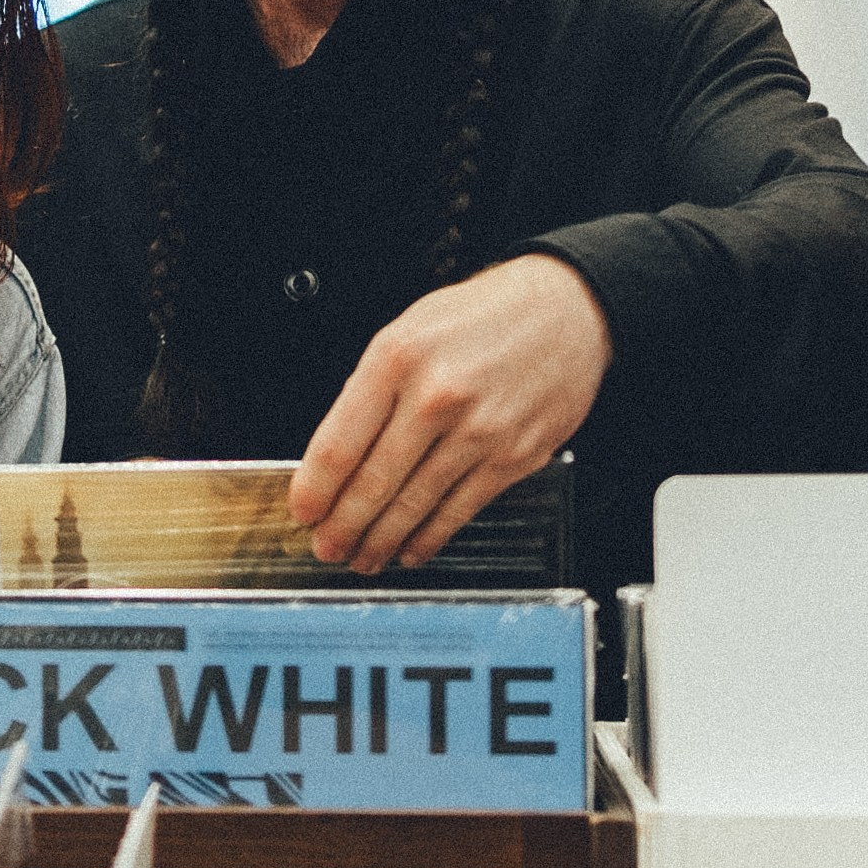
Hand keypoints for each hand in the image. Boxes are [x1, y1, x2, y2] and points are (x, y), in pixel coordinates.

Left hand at [286, 254, 611, 573]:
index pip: (340, 442)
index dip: (315, 489)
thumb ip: (371, 388)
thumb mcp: (409, 329)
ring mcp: (477, 431)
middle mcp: (436, 396)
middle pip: (374, 482)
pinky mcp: (512, 457)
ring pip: (414, 504)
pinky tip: (412, 548)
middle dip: (342, 525)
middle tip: (325, 546)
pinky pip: (459, 510)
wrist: (566, 311)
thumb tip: (337, 453)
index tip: (302, 510)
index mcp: (397, 359)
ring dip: (380, 540)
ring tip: (361, 556)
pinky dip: (430, 537)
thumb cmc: (483, 317)